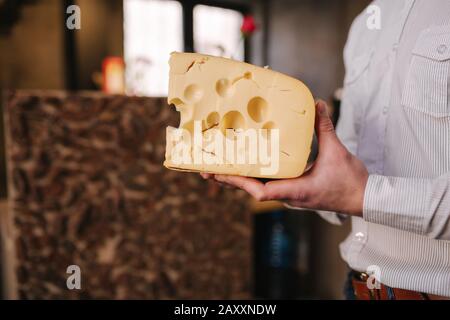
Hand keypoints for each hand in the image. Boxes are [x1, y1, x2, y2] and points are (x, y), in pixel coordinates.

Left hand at [201, 100, 368, 216]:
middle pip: (251, 190)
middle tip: (206, 169)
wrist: (363, 199)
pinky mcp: (293, 191)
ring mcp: (289, 194)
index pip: (261, 192)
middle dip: (228, 179)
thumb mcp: (337, 152)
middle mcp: (288, 195)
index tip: (221, 173)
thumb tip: (317, 104)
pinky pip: (267, 183)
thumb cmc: (350, 182)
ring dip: (236, 178)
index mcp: (296, 191)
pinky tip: (244, 165)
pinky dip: (252, 175)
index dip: (239, 182)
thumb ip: (325, 128)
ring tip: (217, 166)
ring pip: (256, 188)